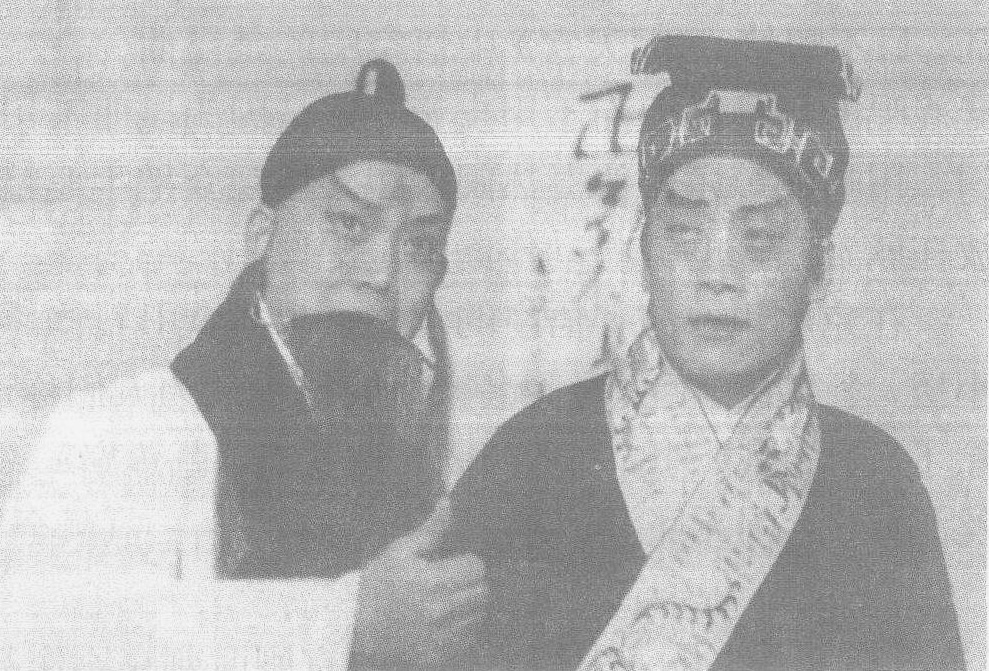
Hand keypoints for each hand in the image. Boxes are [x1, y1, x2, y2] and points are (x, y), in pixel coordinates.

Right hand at [350, 497, 489, 669]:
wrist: (352, 627)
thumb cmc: (376, 584)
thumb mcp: (400, 551)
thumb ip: (430, 530)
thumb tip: (449, 502)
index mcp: (433, 580)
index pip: (476, 567)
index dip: (468, 562)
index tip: (455, 564)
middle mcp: (442, 610)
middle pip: (483, 592)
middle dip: (473, 584)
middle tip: (454, 582)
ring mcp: (442, 637)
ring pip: (479, 616)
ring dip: (470, 607)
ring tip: (449, 602)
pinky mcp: (440, 656)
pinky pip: (468, 640)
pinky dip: (462, 630)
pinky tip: (444, 622)